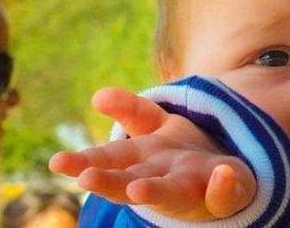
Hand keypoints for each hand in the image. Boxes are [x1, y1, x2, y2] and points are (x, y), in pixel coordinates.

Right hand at [48, 88, 256, 220]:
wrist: (221, 177)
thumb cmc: (176, 157)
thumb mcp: (155, 127)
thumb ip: (129, 110)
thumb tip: (99, 96)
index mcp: (143, 162)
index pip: (112, 159)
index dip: (87, 161)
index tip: (60, 163)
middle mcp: (164, 179)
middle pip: (133, 181)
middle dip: (111, 183)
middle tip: (85, 180)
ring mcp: (196, 187)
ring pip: (173, 191)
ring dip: (155, 192)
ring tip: (138, 191)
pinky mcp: (229, 193)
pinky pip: (228, 194)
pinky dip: (224, 187)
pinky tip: (222, 172)